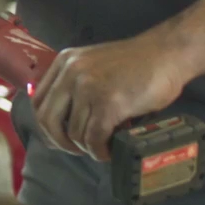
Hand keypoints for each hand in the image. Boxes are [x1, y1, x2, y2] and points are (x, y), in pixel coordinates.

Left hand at [32, 33, 196, 160]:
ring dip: (87, 147)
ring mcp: (88, 88)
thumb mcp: (94, 64)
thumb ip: (74, 83)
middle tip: (77, 150)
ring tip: (102, 147)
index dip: (46, 126)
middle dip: (60, 142)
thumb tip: (60, 120)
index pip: (37, 101)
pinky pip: (94, 138)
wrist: (167, 53)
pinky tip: (109, 151)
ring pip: (74, 133)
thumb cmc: (136, 63)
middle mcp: (71, 73)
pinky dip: (100, 151)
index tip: (59, 137)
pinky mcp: (108, 104)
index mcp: (64, 62)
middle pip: (48, 120)